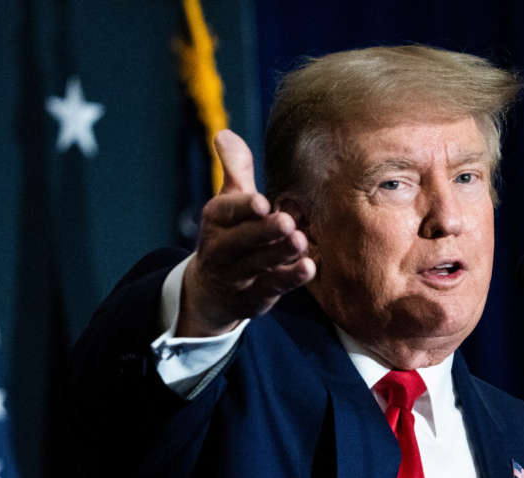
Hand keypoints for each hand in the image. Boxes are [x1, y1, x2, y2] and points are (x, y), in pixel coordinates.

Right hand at [178, 130, 315, 336]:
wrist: (213, 290)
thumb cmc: (231, 233)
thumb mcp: (229, 202)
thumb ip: (234, 169)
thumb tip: (224, 134)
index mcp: (216, 219)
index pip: (226, 211)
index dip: (243, 208)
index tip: (261, 201)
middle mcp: (221, 248)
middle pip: (241, 241)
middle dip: (263, 232)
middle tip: (287, 221)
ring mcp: (237, 275)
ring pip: (258, 265)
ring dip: (279, 254)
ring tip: (300, 241)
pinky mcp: (255, 297)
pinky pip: (273, 288)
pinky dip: (290, 278)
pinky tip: (310, 267)